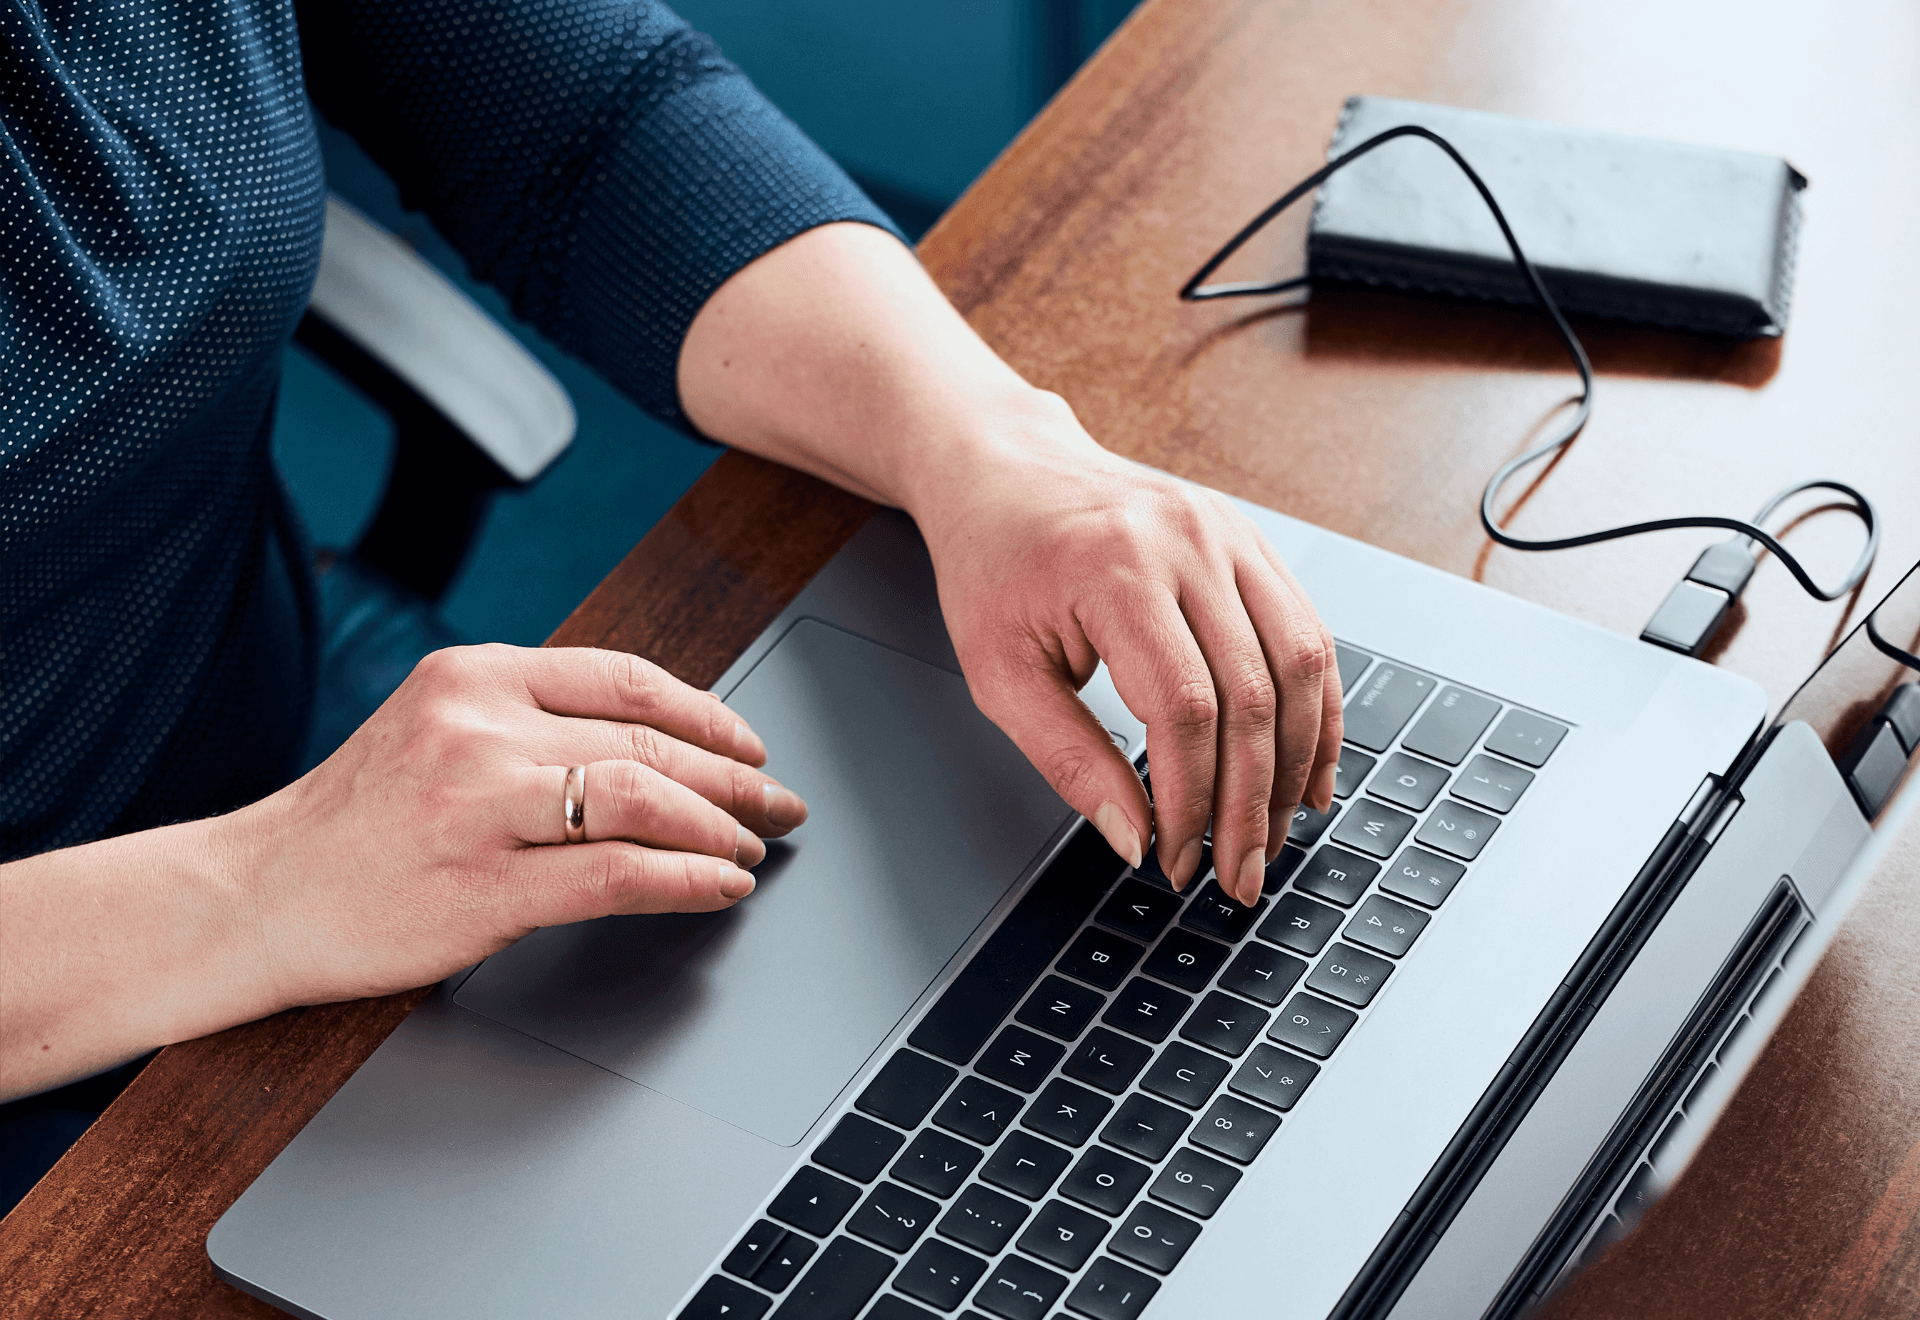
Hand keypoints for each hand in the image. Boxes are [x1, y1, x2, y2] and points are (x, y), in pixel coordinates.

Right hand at [232, 644, 807, 1008]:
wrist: (257, 895)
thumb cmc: (355, 821)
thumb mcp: (435, 729)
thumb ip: (530, 720)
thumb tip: (656, 743)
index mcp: (475, 674)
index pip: (626, 679)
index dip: (707, 713)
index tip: (748, 743)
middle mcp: (480, 728)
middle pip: (648, 742)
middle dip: (734, 776)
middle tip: (779, 801)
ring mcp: (481, 807)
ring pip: (644, 800)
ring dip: (720, 825)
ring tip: (754, 845)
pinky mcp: (484, 887)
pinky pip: (617, 875)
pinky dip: (686, 879)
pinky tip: (718, 885)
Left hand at [674, 222, 1337, 906]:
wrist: (1004, 470)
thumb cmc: (992, 567)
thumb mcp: (998, 672)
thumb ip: (1066, 758)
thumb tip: (1133, 839)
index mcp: (1115, 569)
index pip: (1184, 709)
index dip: (1190, 798)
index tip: (1176, 858)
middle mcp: (1187, 542)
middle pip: (1252, 695)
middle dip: (1251, 802)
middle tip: (1239, 873)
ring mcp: (1229, 533)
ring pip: (1299, 665)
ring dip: (1295, 763)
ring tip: (1275, 832)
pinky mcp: (1250, 538)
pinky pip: (1306, 633)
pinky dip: (1313, 709)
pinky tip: (1303, 767)